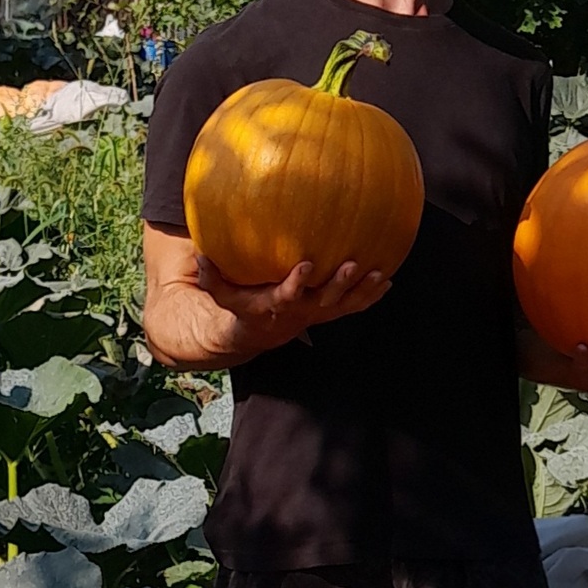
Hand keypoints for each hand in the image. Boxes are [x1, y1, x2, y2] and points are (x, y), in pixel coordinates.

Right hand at [193, 252, 391, 342]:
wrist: (263, 331)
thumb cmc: (243, 305)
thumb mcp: (223, 295)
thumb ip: (212, 278)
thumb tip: (200, 255)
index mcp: (278, 305)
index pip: (287, 295)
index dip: (296, 282)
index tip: (304, 264)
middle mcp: (302, 311)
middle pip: (324, 300)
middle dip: (338, 284)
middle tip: (351, 264)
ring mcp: (319, 313)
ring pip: (345, 305)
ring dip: (362, 291)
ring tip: (380, 274)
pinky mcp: (331, 312)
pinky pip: (354, 306)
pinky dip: (371, 296)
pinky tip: (388, 279)